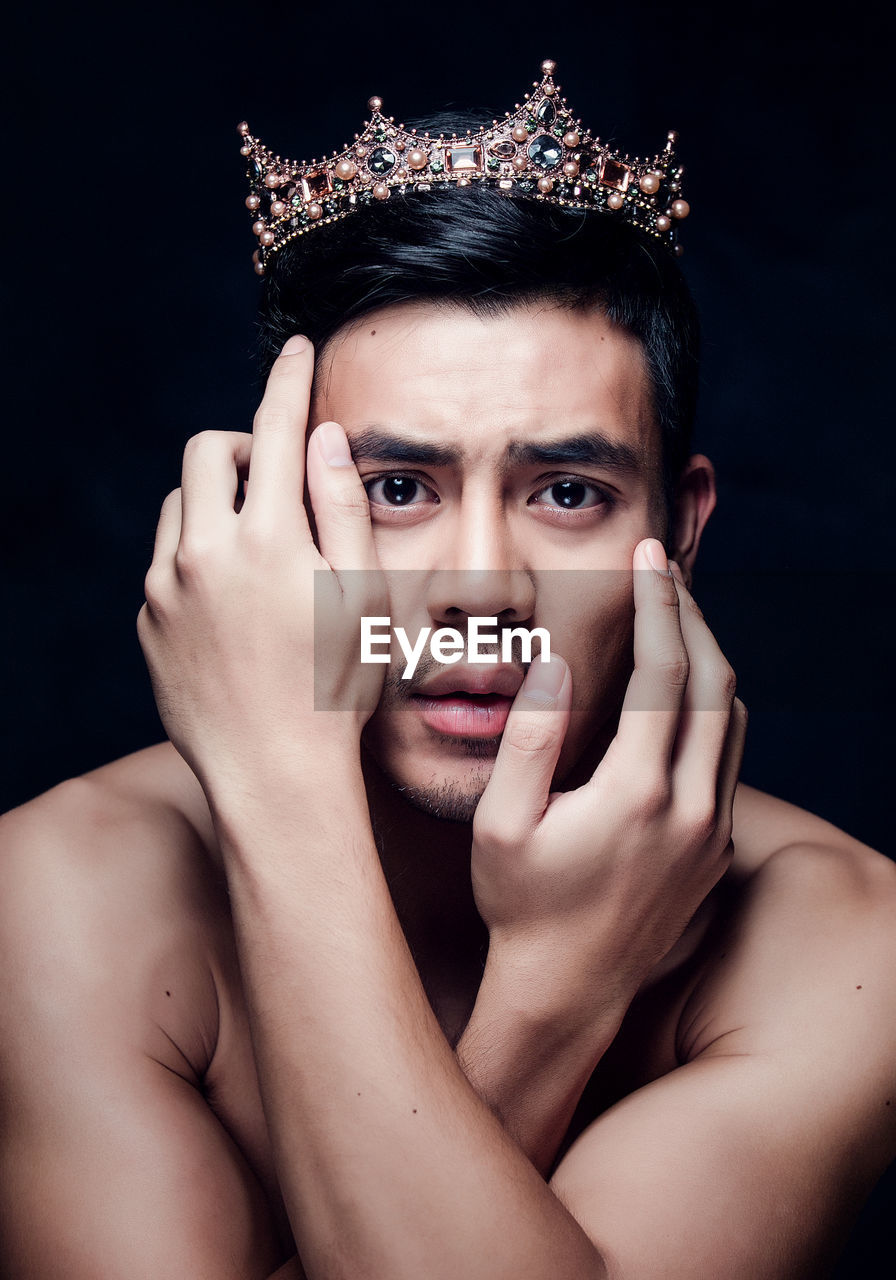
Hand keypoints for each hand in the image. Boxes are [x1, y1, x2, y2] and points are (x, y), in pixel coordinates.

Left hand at [137, 336, 386, 793]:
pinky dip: (197, 554)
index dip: (291, 380)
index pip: (278, 428)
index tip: (298, 350)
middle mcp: (206, 552)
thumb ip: (344, 508)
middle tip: (279, 478)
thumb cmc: (338, 692)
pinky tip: (234, 599)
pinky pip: (165, 561)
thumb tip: (323, 437)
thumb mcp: (363, 597)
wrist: (276, 778)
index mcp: (271, 538)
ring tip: (260, 545)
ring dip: (217, 500)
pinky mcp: (148, 623)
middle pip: (208, 449)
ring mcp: (168, 589)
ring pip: (180, 504)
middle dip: (244, 445)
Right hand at [471, 537, 746, 1014]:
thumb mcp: (500, 823)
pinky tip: (682, 692)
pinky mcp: (715, 848)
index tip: (646, 557)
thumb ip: (530, 737)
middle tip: (664, 571)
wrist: (568, 989)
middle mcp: (690, 807)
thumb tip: (557, 662)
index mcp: (636, 792)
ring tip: (674, 618)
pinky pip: (730, 755)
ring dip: (709, 657)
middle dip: (692, 614)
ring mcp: (711, 830)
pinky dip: (714, 706)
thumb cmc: (521, 905)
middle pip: (715, 681)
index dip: (656, 602)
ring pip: (733, 717)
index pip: (663, 670)